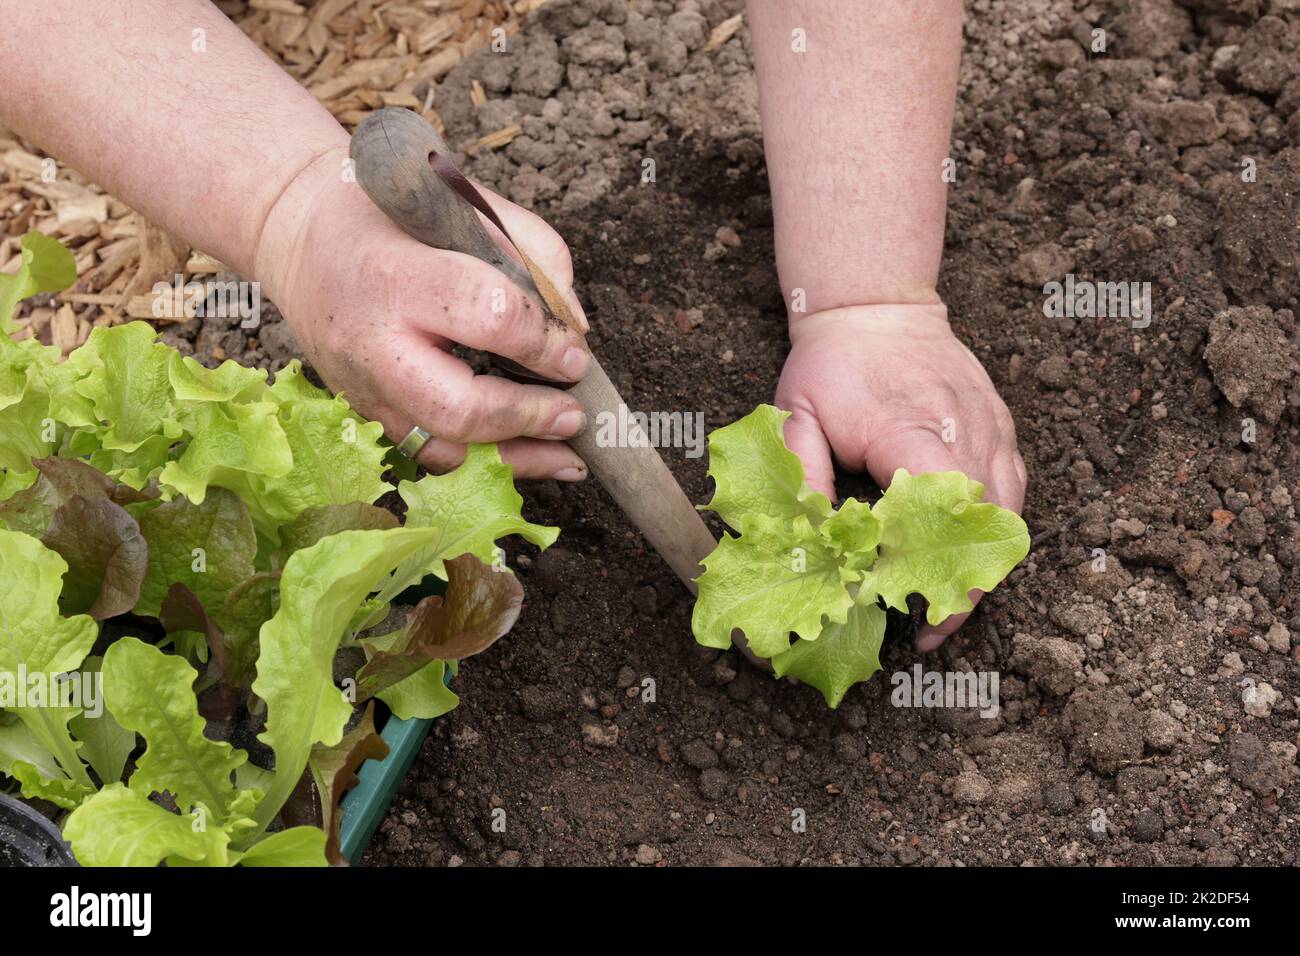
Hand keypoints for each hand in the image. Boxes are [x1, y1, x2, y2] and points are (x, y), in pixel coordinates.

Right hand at [254, 146, 590, 479]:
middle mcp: (373, 344)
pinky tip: (533, 457)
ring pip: (446, 451)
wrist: (300, 236)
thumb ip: (531, 252)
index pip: (487, 316)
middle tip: (572, 413)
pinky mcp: (367, 415)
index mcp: (397, 275)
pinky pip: (432, 458)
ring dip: (517, 458)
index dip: (542, 341)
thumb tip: (573, 325)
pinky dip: (487, 464)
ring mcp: (363, 389)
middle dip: (528, 416)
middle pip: (459, 408)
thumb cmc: (391, 214)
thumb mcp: (464, 202)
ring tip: (568, 454)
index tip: (573, 351)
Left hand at [775, 304, 1026, 650]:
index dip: (935, 575)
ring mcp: (993, 429)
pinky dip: (997, 527)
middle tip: (933, 627)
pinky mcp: (1002, 428)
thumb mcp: (797, 418)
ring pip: (1011, 515)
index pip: (940, 517)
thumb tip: (818, 546)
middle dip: (966, 585)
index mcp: (913, 432)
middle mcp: (966, 432)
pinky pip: (1014, 490)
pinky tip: (967, 552)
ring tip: (951, 600)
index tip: (916, 619)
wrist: (877, 307)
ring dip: (986, 561)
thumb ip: (807, 481)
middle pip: (986, 527)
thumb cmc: (831, 365)